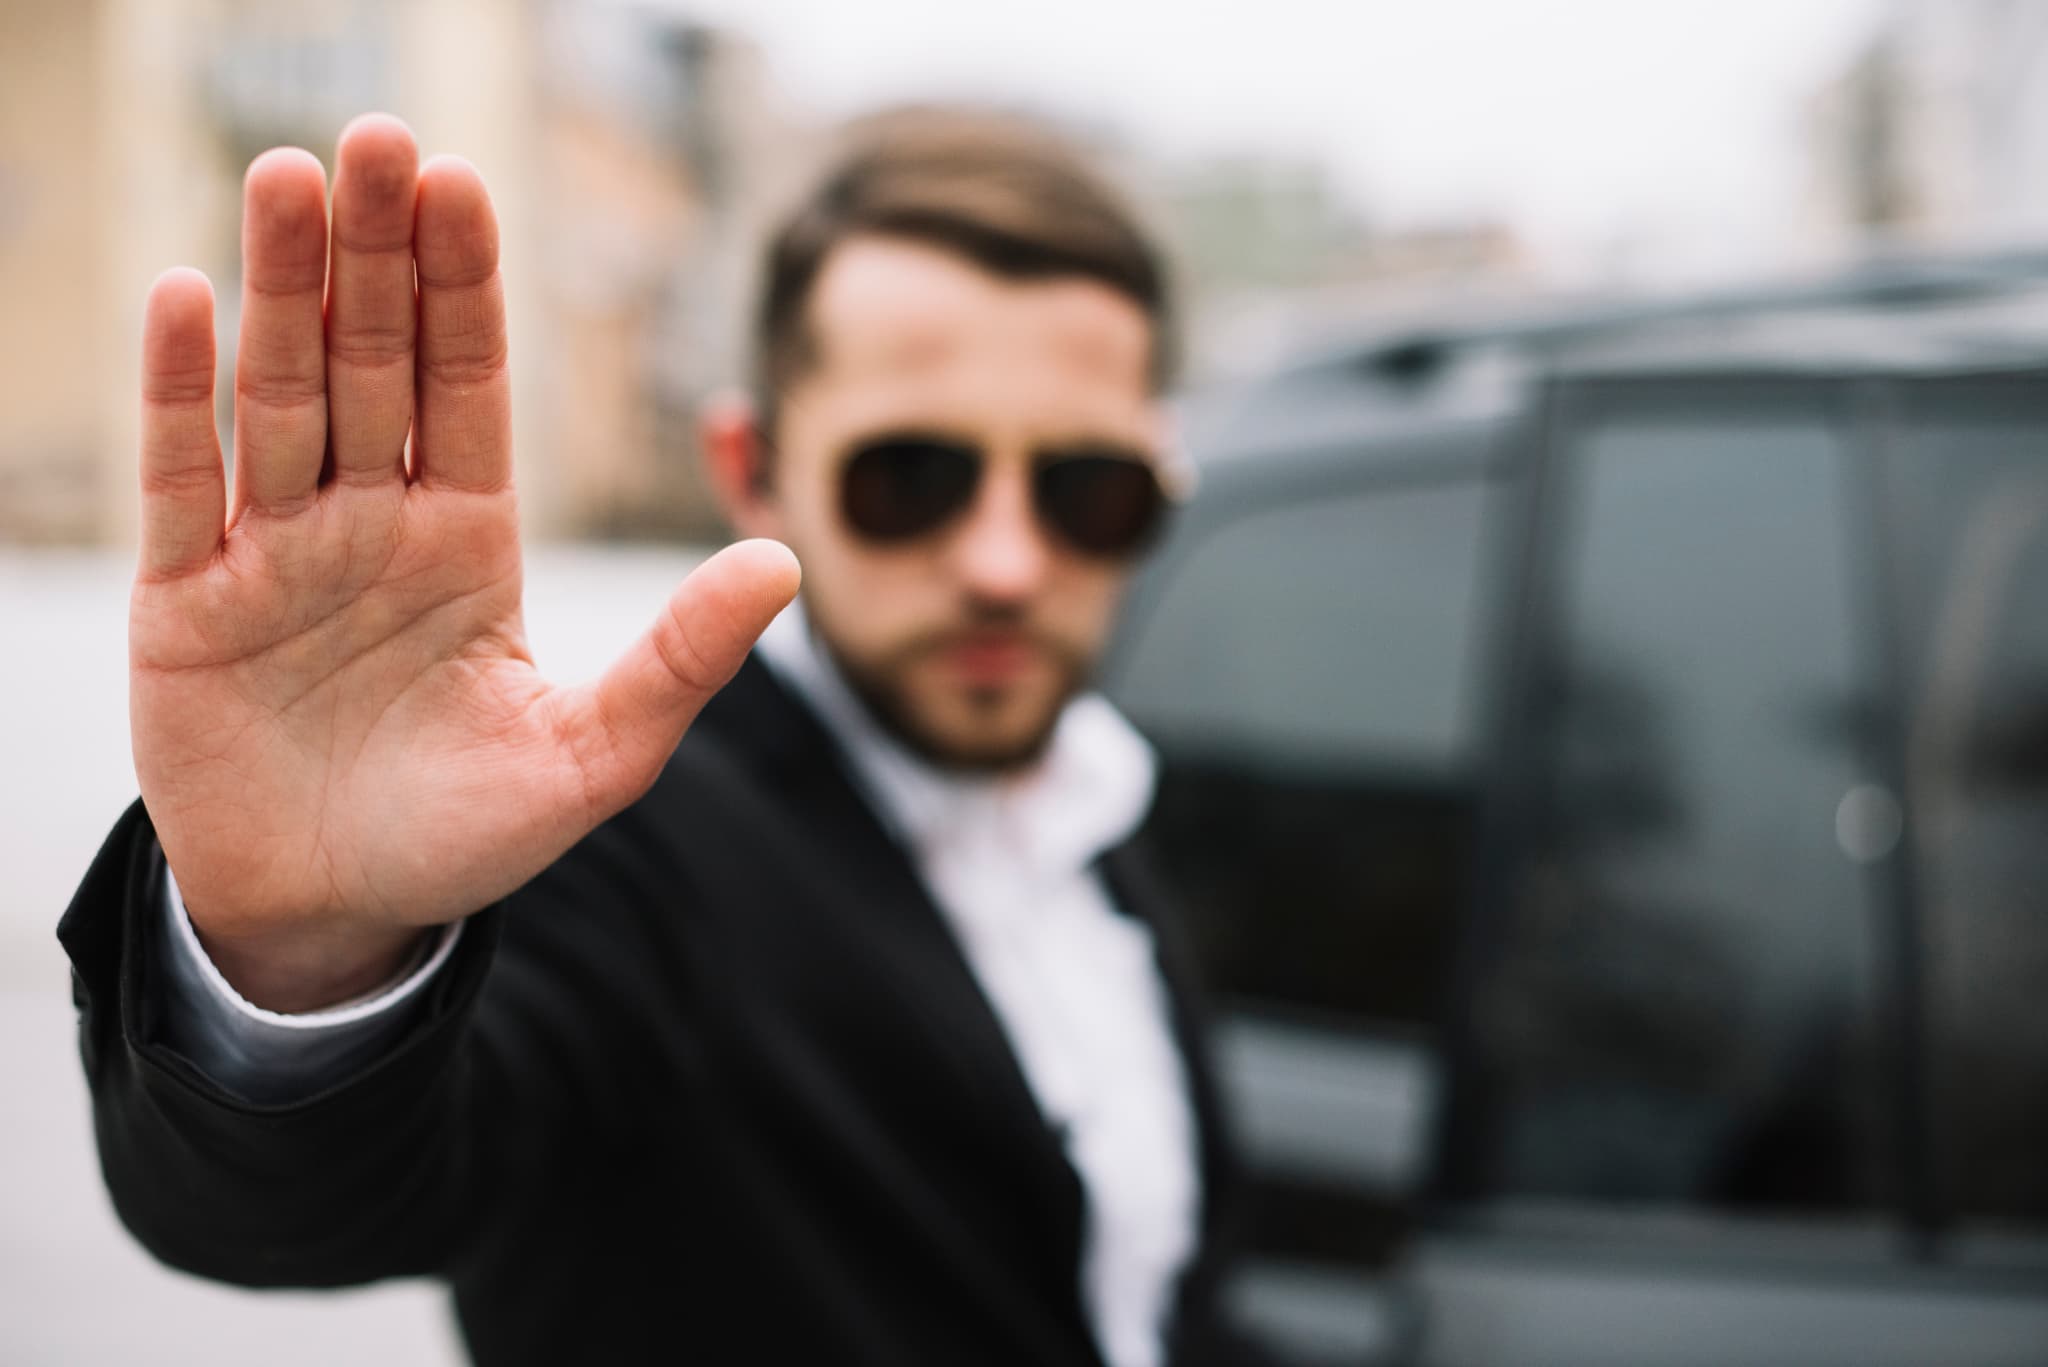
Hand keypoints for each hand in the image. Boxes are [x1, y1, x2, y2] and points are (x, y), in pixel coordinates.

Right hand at [130, 116, 797, 1010]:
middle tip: (380, 139)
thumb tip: (787, 562)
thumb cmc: (471, 836)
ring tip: (291, 178)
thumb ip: (682, 658)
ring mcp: (276, 553)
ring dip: (282, 291)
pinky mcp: (189, 603)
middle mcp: (373, 523)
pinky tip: (187, 298)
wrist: (342, 918)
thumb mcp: (597, 755)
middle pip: (373, 363)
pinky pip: (184, 484)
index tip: (465, 186)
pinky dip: (181, 397)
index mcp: (469, 539)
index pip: (469, 387)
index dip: (464, 290)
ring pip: (279, 397)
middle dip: (376, 256)